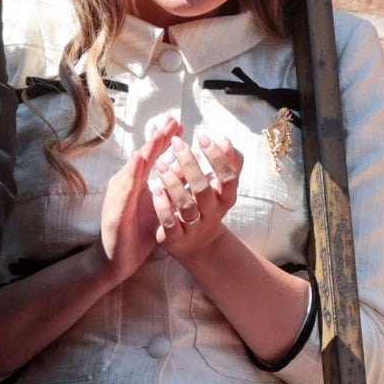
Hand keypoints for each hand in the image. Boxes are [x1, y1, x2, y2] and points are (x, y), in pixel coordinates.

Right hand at [98, 117, 179, 282]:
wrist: (116, 258)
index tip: (179, 123)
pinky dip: (132, 179)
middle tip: (172, 120)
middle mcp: (125, 184)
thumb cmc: (136, 230)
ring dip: (144, 153)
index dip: (164, 140)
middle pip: (143, 157)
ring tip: (156, 138)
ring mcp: (118, 197)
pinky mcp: (114, 213)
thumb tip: (187, 170)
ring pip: (132, 171)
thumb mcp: (159, 205)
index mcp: (136, 182)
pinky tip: (138, 167)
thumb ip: (170, 187)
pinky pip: (124, 194)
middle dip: (157, 138)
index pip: (152, 157)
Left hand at [152, 133, 242, 260]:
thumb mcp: (222, 188)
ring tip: (160, 163)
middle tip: (177, 143)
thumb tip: (227, 140)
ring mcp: (193, 227)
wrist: (198, 245)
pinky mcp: (175, 238)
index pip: (228, 177)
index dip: (218, 157)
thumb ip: (229, 165)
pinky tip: (155, 189)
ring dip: (172, 183)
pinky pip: (169, 222)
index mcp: (226, 199)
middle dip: (190, 164)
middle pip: (204, 189)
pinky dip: (163, 206)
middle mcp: (212, 214)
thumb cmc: (209, 207)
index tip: (202, 137)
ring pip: (186, 206)